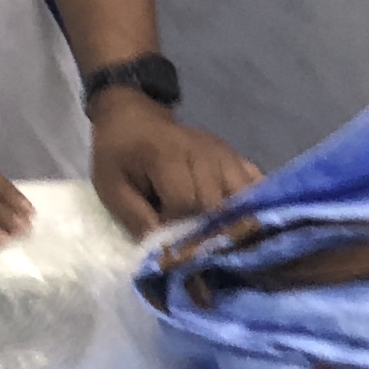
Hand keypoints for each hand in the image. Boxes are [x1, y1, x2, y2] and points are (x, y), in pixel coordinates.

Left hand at [89, 90, 258, 235]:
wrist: (135, 118)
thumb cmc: (119, 155)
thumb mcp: (111, 186)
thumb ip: (134, 217)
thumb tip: (163, 251)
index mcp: (167, 156)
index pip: (185, 202)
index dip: (175, 227)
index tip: (163, 238)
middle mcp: (203, 152)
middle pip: (216, 203)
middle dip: (204, 229)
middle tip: (191, 244)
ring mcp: (225, 153)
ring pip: (242, 196)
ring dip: (231, 221)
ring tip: (218, 240)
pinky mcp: (235, 156)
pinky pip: (257, 182)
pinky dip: (255, 203)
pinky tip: (246, 221)